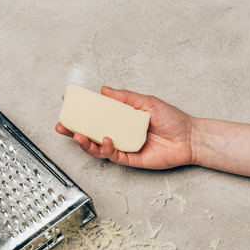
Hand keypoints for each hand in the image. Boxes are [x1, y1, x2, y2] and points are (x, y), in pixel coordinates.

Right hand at [55, 86, 194, 168]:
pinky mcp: (130, 159)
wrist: (188, 137)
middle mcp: (119, 133)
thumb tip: (105, 90)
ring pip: (98, 147)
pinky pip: (113, 156)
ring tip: (78, 135)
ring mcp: (123, 147)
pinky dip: (107, 149)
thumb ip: (125, 98)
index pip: (96, 115)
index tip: (67, 103)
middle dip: (74, 131)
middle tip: (62, 126)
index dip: (81, 111)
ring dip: (86, 143)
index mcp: (121, 118)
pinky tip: (106, 140)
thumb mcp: (147, 102)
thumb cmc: (172, 119)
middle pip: (92, 133)